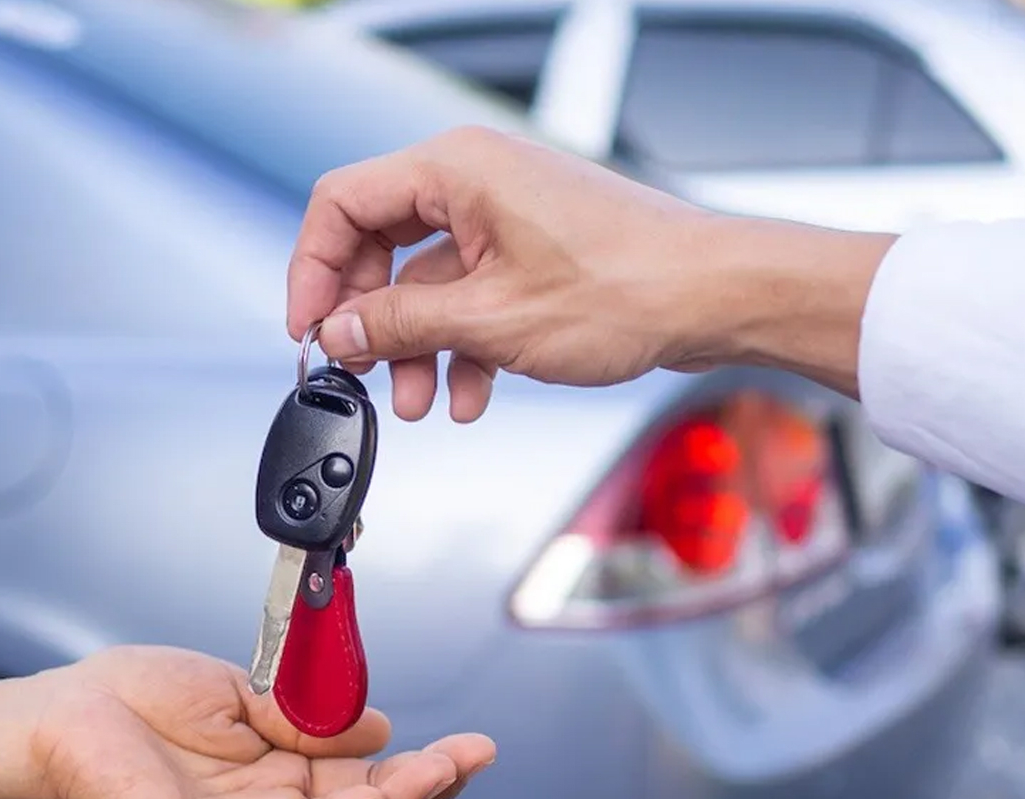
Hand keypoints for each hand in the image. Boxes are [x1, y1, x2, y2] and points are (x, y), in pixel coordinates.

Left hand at [27, 646, 493, 798]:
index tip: (470, 746)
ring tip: (427, 775)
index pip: (366, 788)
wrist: (60, 710)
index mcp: (281, 781)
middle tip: (467, 758)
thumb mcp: (241, 692)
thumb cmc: (133, 702)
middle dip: (423, 795)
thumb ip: (306, 714)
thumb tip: (378, 725)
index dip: (421, 771)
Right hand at [287, 127, 891, 416]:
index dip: (312, 271)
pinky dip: (462, 344)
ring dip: (417, 346)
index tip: (308, 331)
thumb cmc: (627, 287)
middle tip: (359, 372)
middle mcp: (476, 180)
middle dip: (369, 320)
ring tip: (419, 402)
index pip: (342, 204)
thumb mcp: (489, 319)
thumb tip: (336, 333)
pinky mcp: (532, 251)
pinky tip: (469, 394)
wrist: (717, 298)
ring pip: (427, 280)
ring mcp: (507, 215)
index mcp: (456, 169)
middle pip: (380, 246)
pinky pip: (471, 294)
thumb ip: (399, 324)